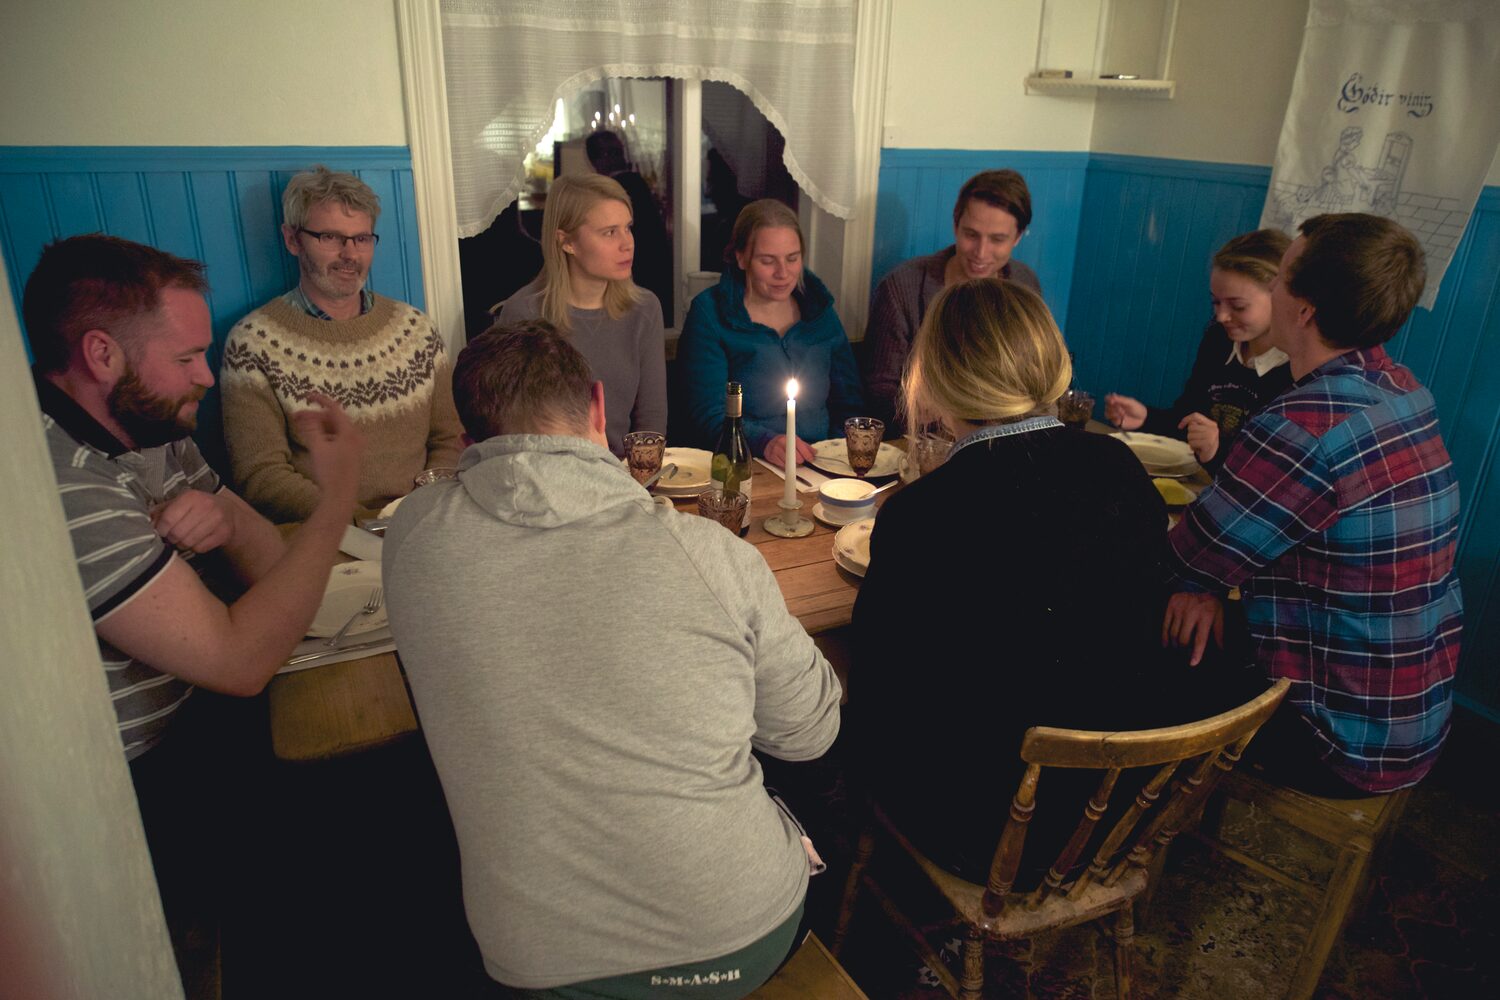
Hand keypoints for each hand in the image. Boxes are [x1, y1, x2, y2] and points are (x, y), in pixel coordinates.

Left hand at [150, 491, 234, 554]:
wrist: (228, 512)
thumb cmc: (197, 508)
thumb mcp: (180, 503)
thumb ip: (161, 511)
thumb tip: (146, 522)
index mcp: (191, 496)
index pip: (168, 519)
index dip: (161, 529)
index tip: (161, 531)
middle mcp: (205, 506)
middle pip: (177, 533)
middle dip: (172, 538)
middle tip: (172, 537)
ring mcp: (217, 520)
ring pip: (188, 542)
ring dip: (182, 544)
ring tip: (183, 539)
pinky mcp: (224, 533)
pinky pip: (200, 548)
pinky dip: (195, 548)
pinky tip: (196, 541)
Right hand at [293, 392, 364, 507]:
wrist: (341, 496)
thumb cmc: (330, 472)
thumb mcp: (318, 448)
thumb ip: (311, 429)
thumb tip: (305, 414)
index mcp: (349, 431)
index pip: (334, 408)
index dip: (319, 399)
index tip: (305, 395)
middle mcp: (355, 436)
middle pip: (334, 418)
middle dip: (315, 415)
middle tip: (296, 416)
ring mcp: (355, 446)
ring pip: (336, 429)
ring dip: (319, 425)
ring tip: (302, 427)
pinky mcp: (352, 454)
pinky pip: (338, 438)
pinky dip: (325, 435)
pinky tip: (314, 439)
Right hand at [764, 434, 814, 467]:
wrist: (769, 442)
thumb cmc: (785, 442)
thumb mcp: (796, 441)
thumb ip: (806, 447)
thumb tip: (815, 452)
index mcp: (791, 437)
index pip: (800, 446)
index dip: (806, 454)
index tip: (810, 459)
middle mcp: (783, 442)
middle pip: (794, 455)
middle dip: (800, 460)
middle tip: (801, 461)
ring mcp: (776, 449)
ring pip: (788, 461)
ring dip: (793, 464)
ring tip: (794, 462)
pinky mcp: (772, 456)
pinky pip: (781, 464)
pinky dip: (786, 466)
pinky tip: (786, 463)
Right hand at [1104, 393, 1145, 430]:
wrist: (1143, 419)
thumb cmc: (1137, 408)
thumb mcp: (1130, 402)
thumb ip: (1120, 399)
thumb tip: (1111, 394)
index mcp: (1118, 401)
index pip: (1108, 398)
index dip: (1108, 399)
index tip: (1112, 401)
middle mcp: (1115, 407)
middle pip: (1106, 406)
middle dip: (1111, 407)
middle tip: (1119, 408)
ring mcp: (1115, 415)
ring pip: (1107, 413)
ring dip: (1112, 413)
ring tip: (1120, 414)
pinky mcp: (1116, 422)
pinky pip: (1111, 420)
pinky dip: (1114, 419)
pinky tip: (1120, 419)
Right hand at [1161, 592, 1224, 665]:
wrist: (1199, 581)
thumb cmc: (1211, 601)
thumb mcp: (1219, 615)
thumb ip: (1219, 633)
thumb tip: (1222, 650)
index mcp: (1206, 617)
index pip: (1200, 639)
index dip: (1196, 653)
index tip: (1192, 663)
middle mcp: (1191, 613)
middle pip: (1183, 639)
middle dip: (1183, 650)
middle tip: (1185, 655)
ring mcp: (1180, 609)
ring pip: (1174, 634)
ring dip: (1175, 645)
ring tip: (1178, 649)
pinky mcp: (1171, 606)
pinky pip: (1165, 625)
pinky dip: (1165, 636)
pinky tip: (1166, 644)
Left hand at [1178, 412, 1219, 463]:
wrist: (1211, 456)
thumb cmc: (1204, 443)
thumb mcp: (1202, 432)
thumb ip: (1196, 425)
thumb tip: (1184, 423)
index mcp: (1211, 424)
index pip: (1196, 416)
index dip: (1186, 419)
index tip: (1180, 427)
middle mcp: (1212, 428)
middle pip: (1191, 427)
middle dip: (1190, 435)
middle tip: (1197, 440)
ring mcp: (1211, 436)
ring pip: (1190, 435)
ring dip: (1191, 442)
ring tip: (1198, 444)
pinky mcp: (1207, 444)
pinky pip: (1192, 443)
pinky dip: (1193, 447)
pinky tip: (1198, 448)